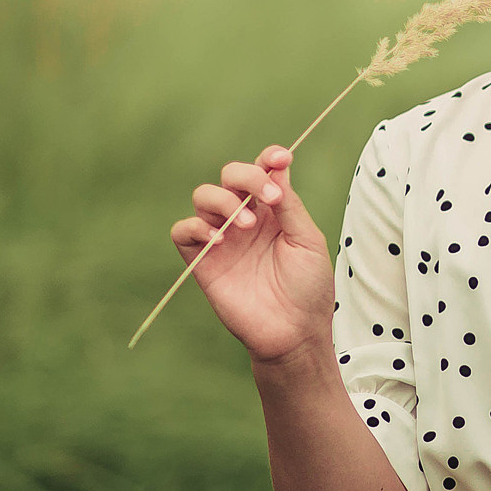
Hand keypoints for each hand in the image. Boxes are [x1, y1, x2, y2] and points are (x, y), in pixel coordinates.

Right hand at [171, 145, 333, 362]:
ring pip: (204, 196)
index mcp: (274, 210)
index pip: (263, 171)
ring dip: (223, 201)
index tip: (279, 158)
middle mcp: (246, 218)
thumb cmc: (308, 287)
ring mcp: (223, 238)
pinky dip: (196, 227)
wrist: (294, 331)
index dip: (267, 158)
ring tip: (246, 227)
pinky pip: (183, 231)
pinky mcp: (202, 261)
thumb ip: (289, 204)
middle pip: (230, 175)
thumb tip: (277, 165)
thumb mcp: (307, 240)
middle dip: (247, 176)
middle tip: (269, 199)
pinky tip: (220, 240)